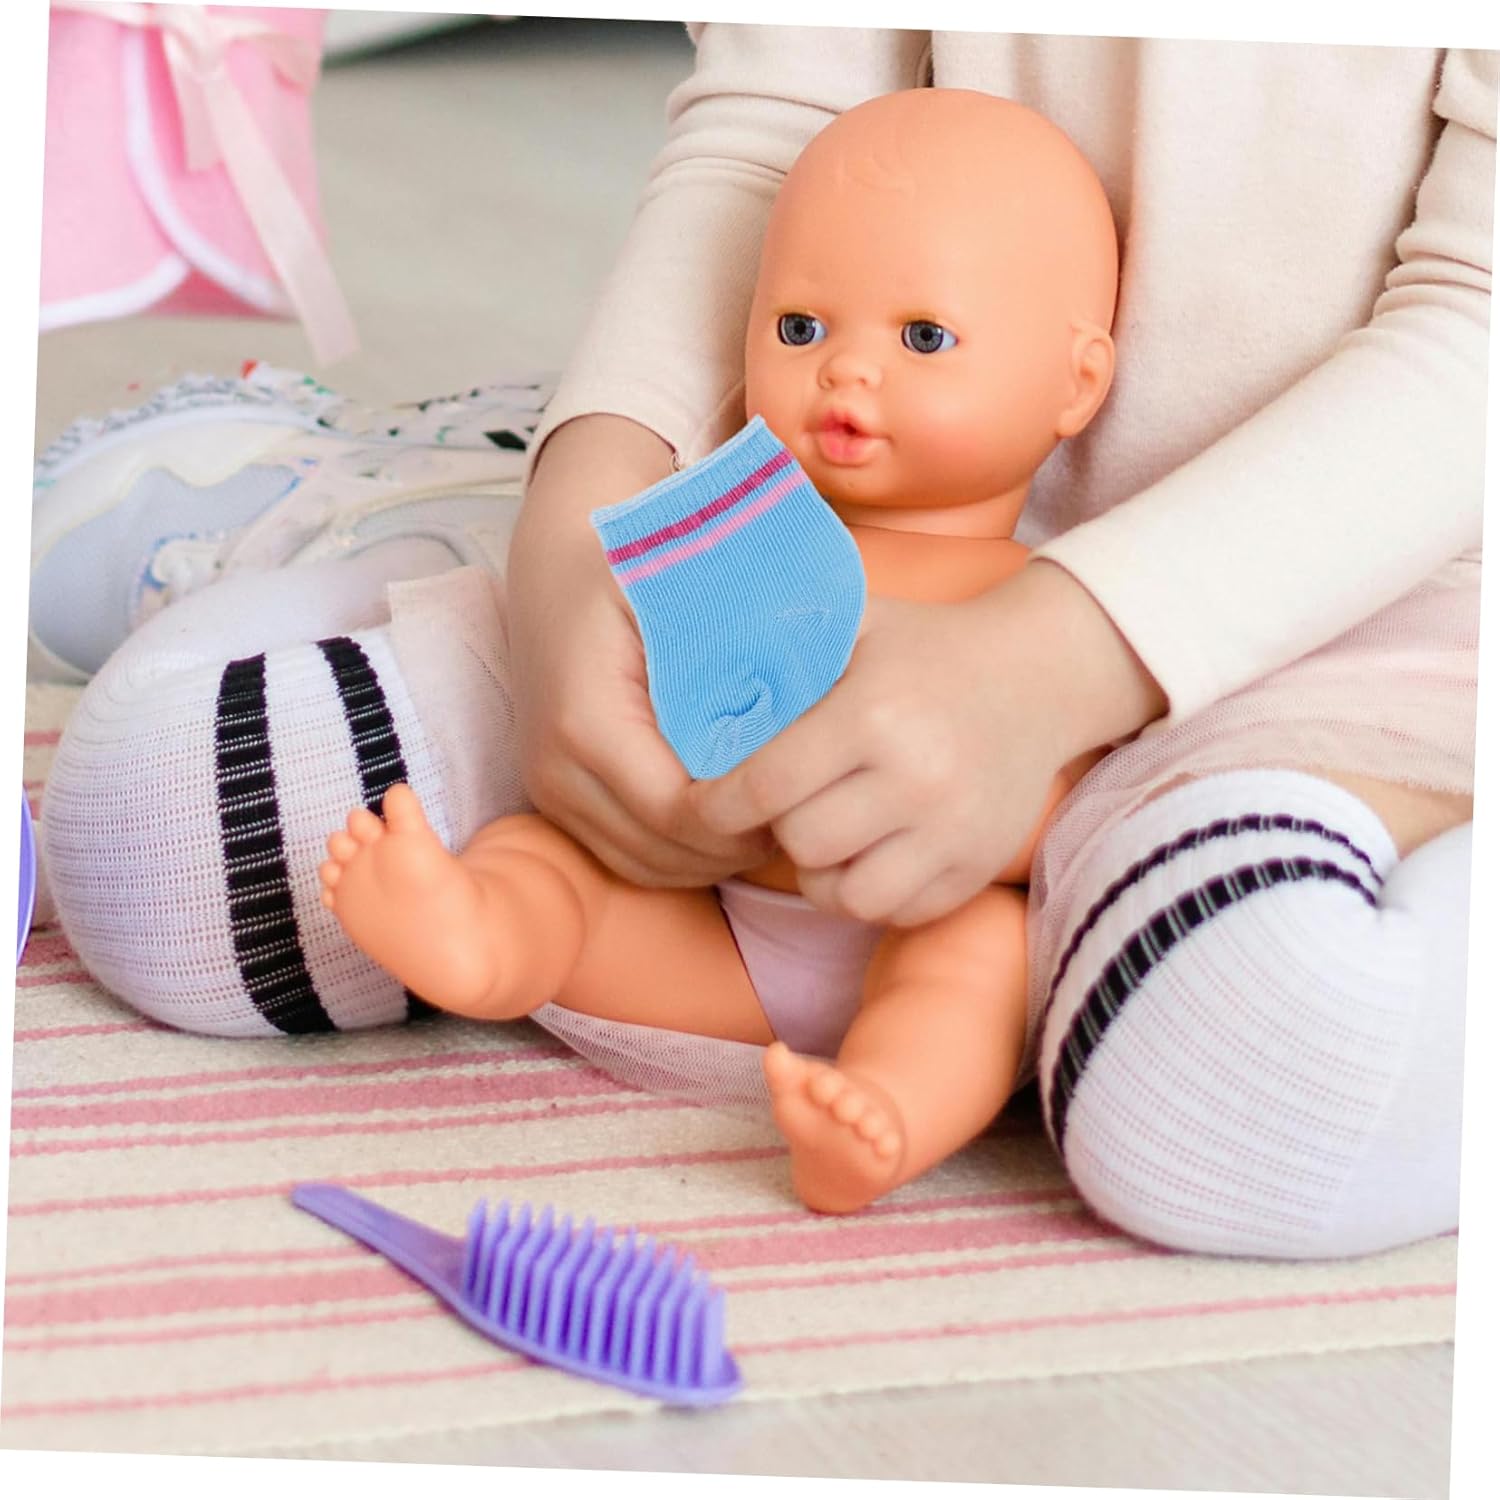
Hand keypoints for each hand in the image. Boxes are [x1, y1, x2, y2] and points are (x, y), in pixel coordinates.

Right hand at [508, 416, 775, 885]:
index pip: (678, 812)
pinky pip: (623, 855)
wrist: (557, 555)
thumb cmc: (631, 562)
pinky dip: (680, 853)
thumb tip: (810, 702)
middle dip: (735, 844)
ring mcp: (547, 786)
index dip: (744, 817)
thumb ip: (736, 648)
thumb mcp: (686, 590)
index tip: (798, 791)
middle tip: (799, 812)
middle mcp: (554, 765)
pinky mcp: (550, 796)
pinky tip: (727, 820)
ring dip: (710, 856)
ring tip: (769, 817)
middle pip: (664, 850)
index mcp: (586, 718)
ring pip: (644, 866)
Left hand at [690, 562, 1165, 925]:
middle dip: (777, 828)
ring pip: (845, 895)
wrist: (1039, 677)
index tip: (706, 803)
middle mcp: (916, 780)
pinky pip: (895, 913)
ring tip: (826, 833)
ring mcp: (952, 832)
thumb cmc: (926, 649)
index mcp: (873, 715)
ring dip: (821, 871)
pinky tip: (869, 850)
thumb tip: (691, 664)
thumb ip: (779, 643)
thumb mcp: (853, 623)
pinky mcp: (975, 869)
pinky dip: (869, 892)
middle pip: (800, 844)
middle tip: (784, 804)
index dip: (718, 804)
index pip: (763, 788)